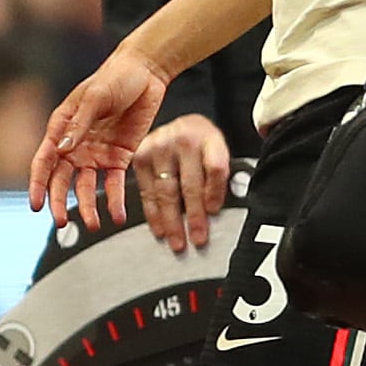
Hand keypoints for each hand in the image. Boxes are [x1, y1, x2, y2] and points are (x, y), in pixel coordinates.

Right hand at [31, 46, 170, 231]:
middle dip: (60, 202)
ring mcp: (96, 153)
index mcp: (61, 128)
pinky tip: (118, 216)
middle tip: (62, 223)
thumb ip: (80, 124)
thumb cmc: (115, 77)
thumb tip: (63, 149)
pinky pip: (114, 183)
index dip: (37, 184)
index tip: (35, 205)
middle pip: (62, 180)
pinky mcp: (119, 157)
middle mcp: (75, 145)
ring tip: (94, 225)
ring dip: (88, 207)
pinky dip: (115, 201)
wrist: (147, 72)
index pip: (44, 160)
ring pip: (86, 187)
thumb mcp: (96, 97)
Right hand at [133, 113, 232, 252]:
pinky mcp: (141, 156)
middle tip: (198, 238)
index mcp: (209, 138)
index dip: (215, 191)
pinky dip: (153, 214)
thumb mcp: (218, 150)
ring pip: (166, 192)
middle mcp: (183, 140)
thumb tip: (225, 208)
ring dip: (172, 221)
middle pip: (190, 184)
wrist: (181, 124)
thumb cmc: (202, 144)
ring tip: (178, 241)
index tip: (214, 211)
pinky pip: (147, 192)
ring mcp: (159, 147)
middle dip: (194, 216)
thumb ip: (222, 175)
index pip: (215, 167)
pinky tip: (159, 229)